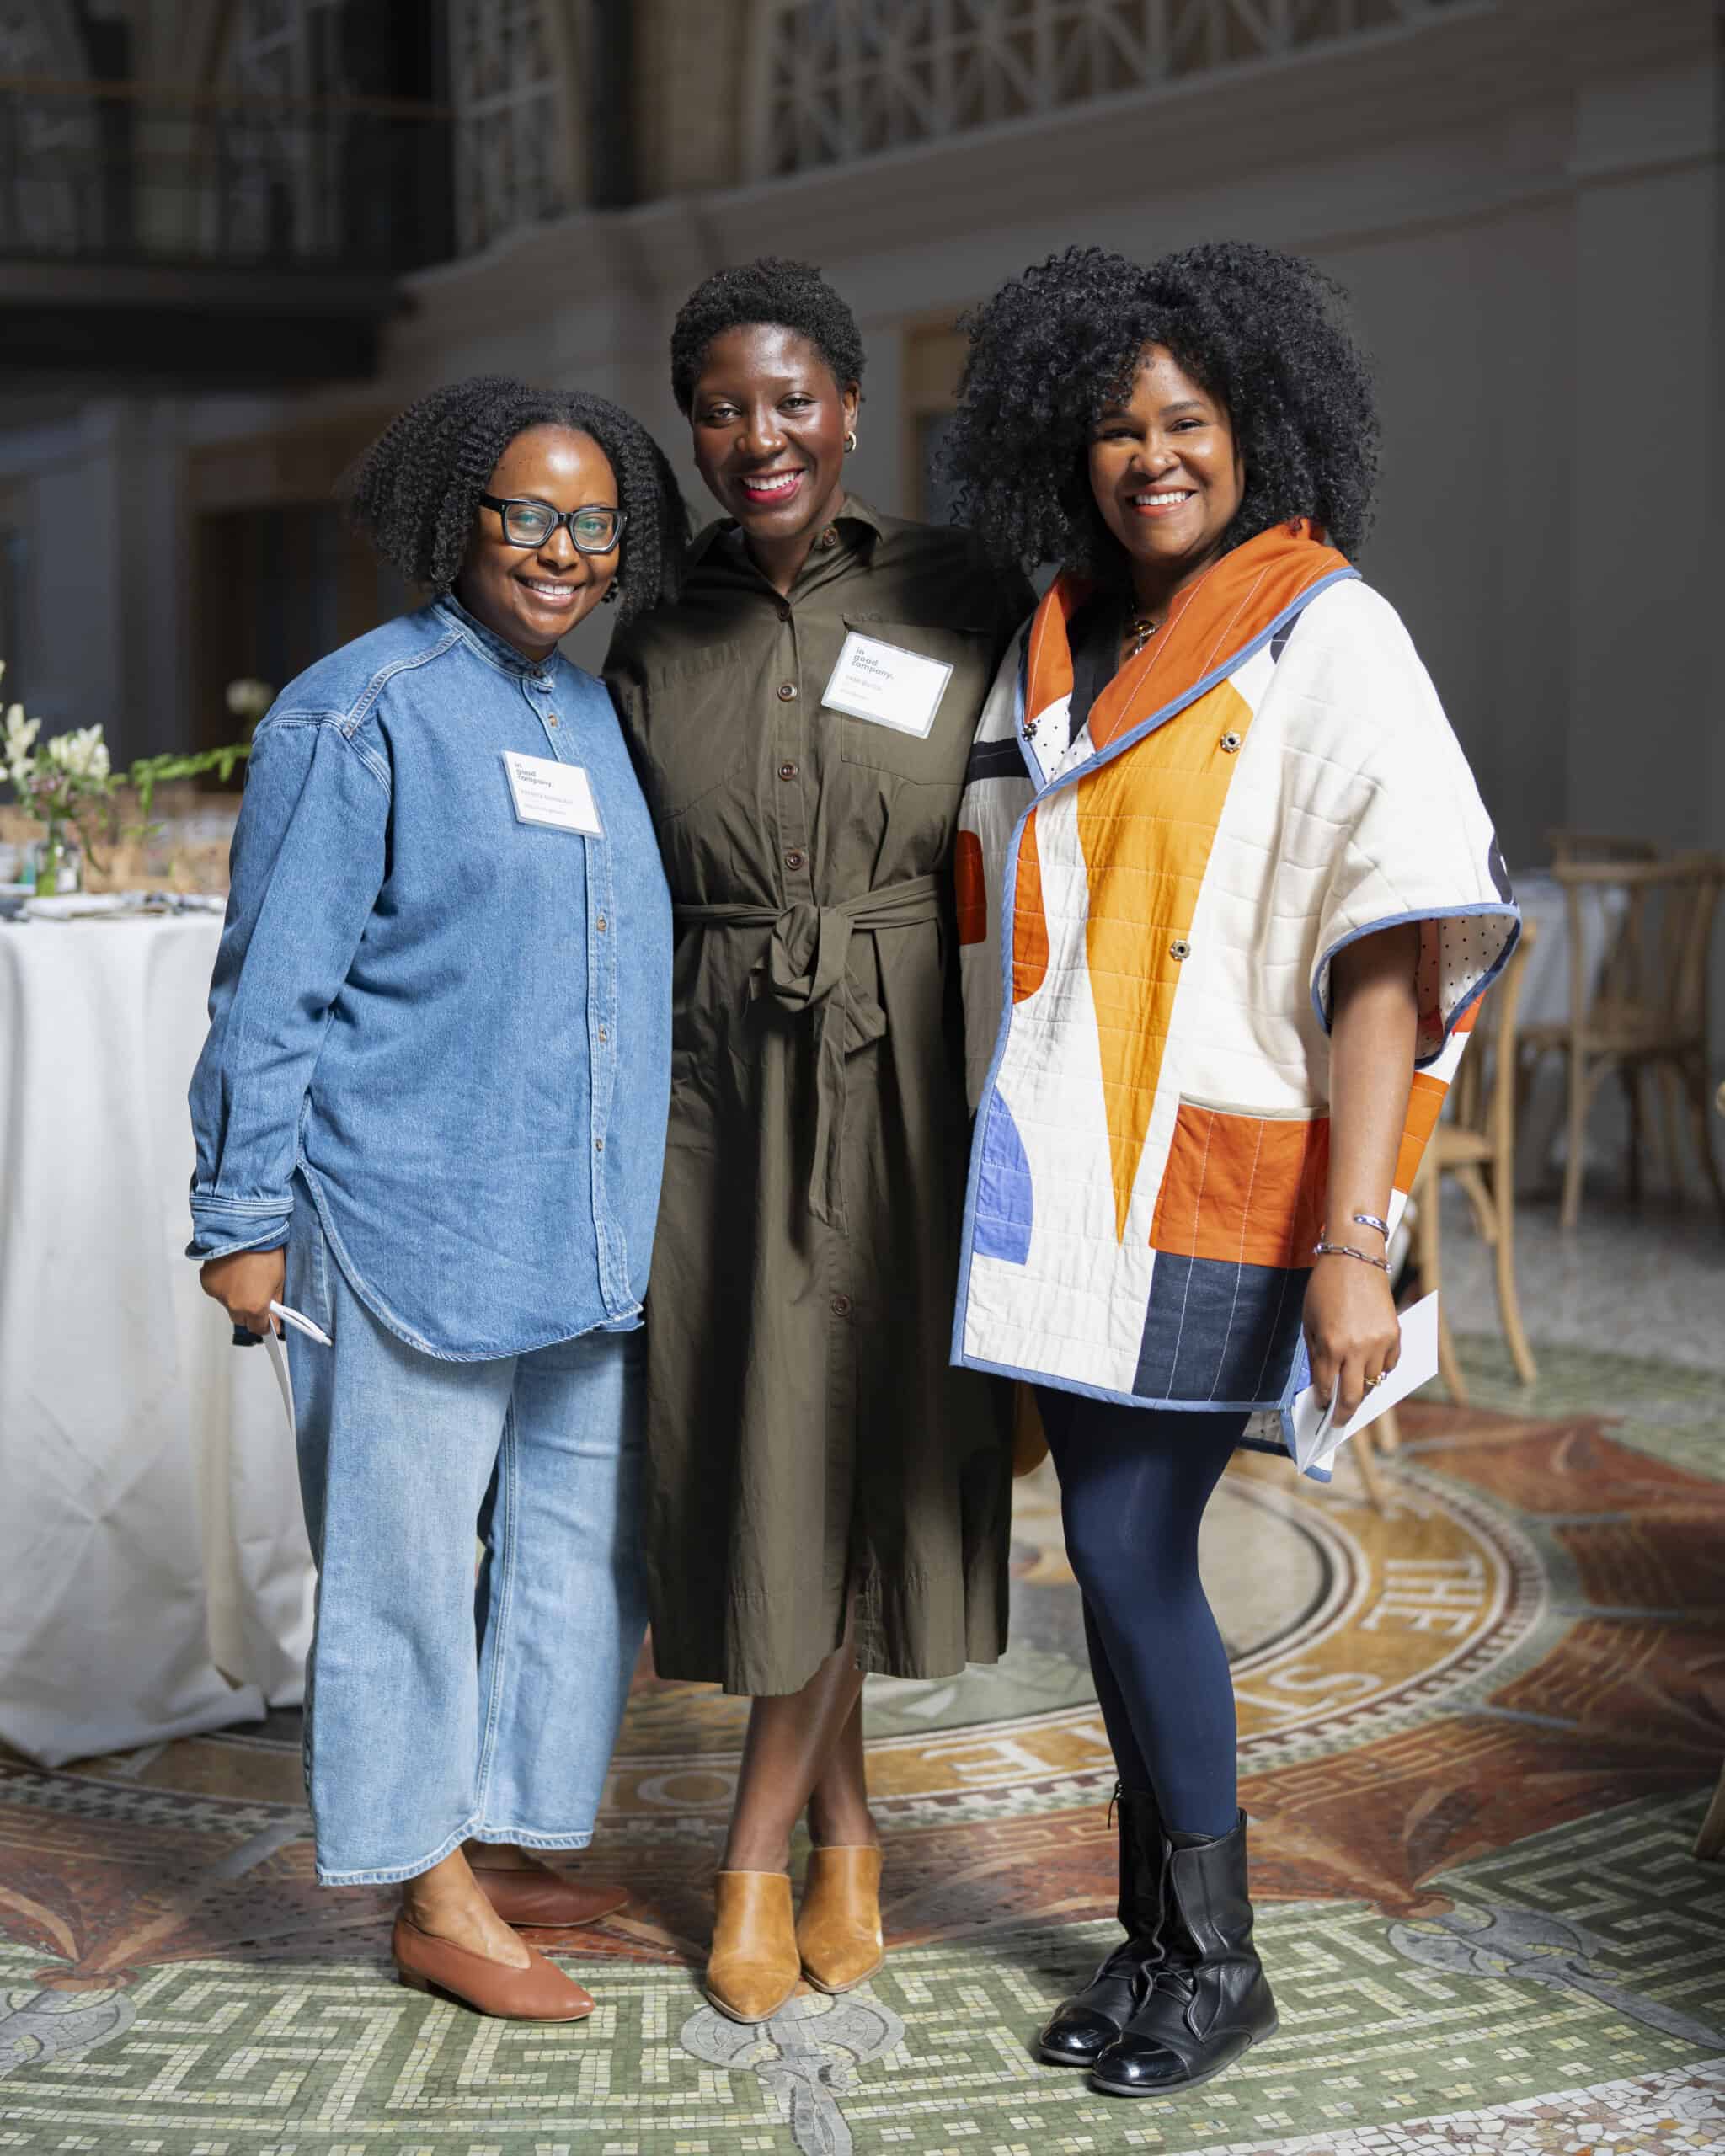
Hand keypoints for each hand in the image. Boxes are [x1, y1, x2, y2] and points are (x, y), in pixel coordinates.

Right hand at [200, 1247, 284, 1336]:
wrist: (245, 1230)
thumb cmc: (266, 1251)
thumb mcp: (280, 1280)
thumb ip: (277, 1305)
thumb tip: (277, 1321)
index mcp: (254, 1307)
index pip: (258, 1328)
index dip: (264, 1324)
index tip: (267, 1320)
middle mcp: (234, 1305)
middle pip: (241, 1319)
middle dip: (248, 1312)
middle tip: (256, 1294)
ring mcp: (218, 1294)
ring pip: (227, 1305)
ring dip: (235, 1297)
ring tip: (244, 1277)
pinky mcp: (207, 1283)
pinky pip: (217, 1291)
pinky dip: (223, 1285)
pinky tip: (231, 1271)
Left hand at [1302, 1256, 1399, 1424]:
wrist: (1354, 1259)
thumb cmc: (1326, 1288)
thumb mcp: (1309, 1322)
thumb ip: (1316, 1356)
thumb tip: (1320, 1384)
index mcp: (1331, 1346)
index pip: (1327, 1388)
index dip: (1322, 1402)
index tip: (1320, 1409)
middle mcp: (1357, 1349)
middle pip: (1352, 1396)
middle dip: (1343, 1414)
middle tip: (1337, 1422)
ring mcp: (1379, 1343)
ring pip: (1373, 1383)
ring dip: (1362, 1391)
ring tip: (1353, 1394)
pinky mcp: (1395, 1335)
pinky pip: (1390, 1366)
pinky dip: (1380, 1373)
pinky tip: (1370, 1372)